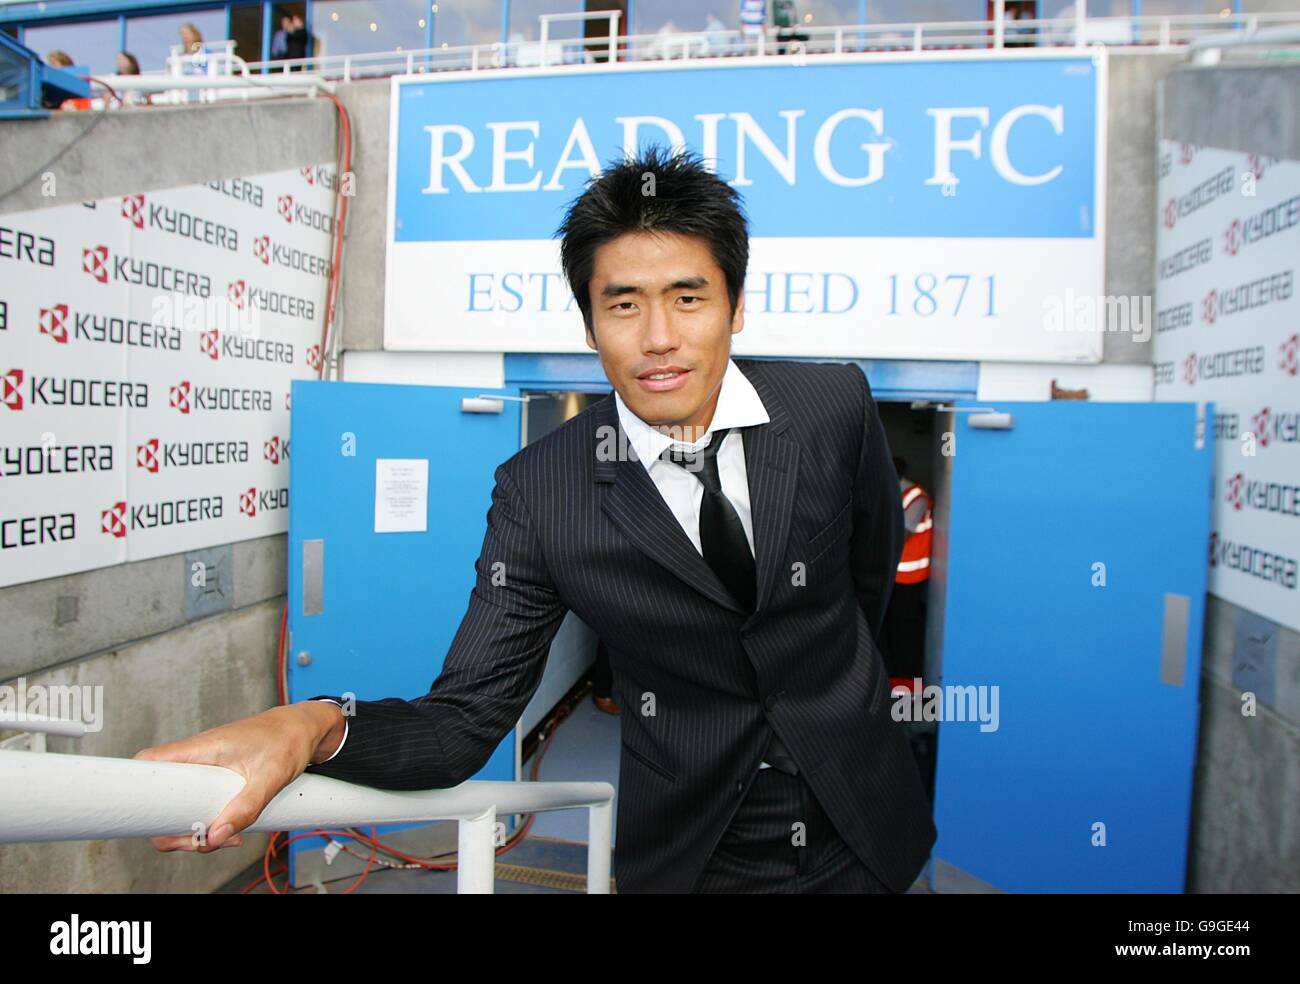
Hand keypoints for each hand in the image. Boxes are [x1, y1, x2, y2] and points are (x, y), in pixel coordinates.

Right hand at [133, 702, 340, 853]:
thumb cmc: (288, 740)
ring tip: (222, 839)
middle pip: (158, 795)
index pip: (147, 761)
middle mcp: (197, 757)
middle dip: (169, 826)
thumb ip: (245, 808)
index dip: (134, 787)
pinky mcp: (217, 777)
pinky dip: (208, 820)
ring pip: (179, 803)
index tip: (146, 819)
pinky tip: (229, 830)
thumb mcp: (271, 777)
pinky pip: (198, 802)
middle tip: (197, 842)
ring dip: (193, 827)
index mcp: (200, 748)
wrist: (307, 727)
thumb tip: (214, 838)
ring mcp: (206, 768)